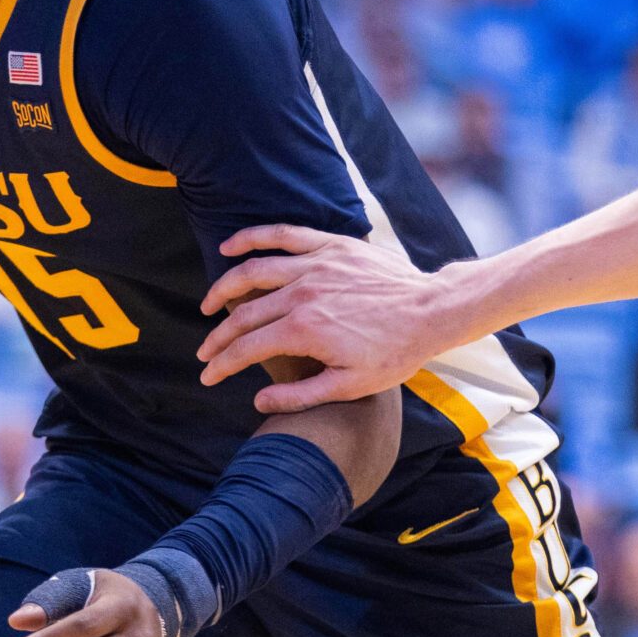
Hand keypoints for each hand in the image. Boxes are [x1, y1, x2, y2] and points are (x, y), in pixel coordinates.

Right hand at [196, 227, 458, 412]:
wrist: (432, 311)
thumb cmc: (395, 353)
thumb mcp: (350, 387)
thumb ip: (300, 396)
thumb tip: (259, 401)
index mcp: (303, 331)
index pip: (246, 348)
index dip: (222, 364)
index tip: (208, 375)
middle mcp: (301, 294)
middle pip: (242, 314)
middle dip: (218, 336)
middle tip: (205, 351)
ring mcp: (314, 265)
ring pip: (253, 272)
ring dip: (223, 288)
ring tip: (208, 304)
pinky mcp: (330, 246)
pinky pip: (283, 235)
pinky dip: (252, 238)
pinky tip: (231, 246)